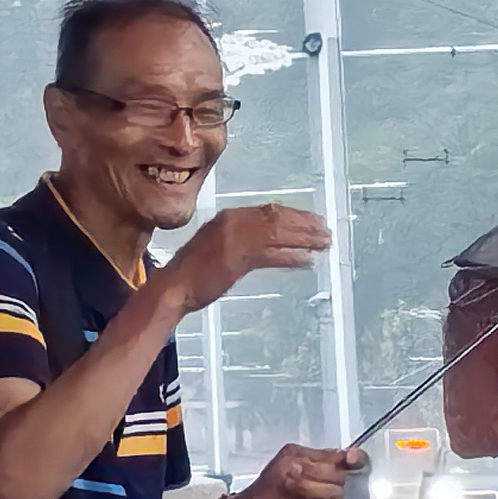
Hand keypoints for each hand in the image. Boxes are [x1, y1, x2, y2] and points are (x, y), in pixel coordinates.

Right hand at [170, 203, 331, 306]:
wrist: (172, 287)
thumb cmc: (192, 272)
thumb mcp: (217, 246)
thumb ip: (239, 239)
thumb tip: (264, 241)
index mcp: (227, 217)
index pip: (268, 210)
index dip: (294, 214)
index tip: (312, 218)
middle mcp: (232, 222)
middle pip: (277, 218)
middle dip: (304, 224)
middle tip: (325, 230)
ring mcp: (235, 240)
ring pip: (278, 233)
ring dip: (304, 238)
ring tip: (323, 243)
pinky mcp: (237, 259)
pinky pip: (272, 254)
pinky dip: (292, 257)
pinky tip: (307, 260)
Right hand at [235, 442, 360, 498]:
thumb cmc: (272, 485)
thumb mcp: (291, 461)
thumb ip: (321, 458)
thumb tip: (353, 456)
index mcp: (295, 457)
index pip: (335, 457)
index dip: (352, 460)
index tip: (356, 461)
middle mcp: (297, 475)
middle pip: (339, 478)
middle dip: (338, 484)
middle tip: (325, 488)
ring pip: (337, 498)